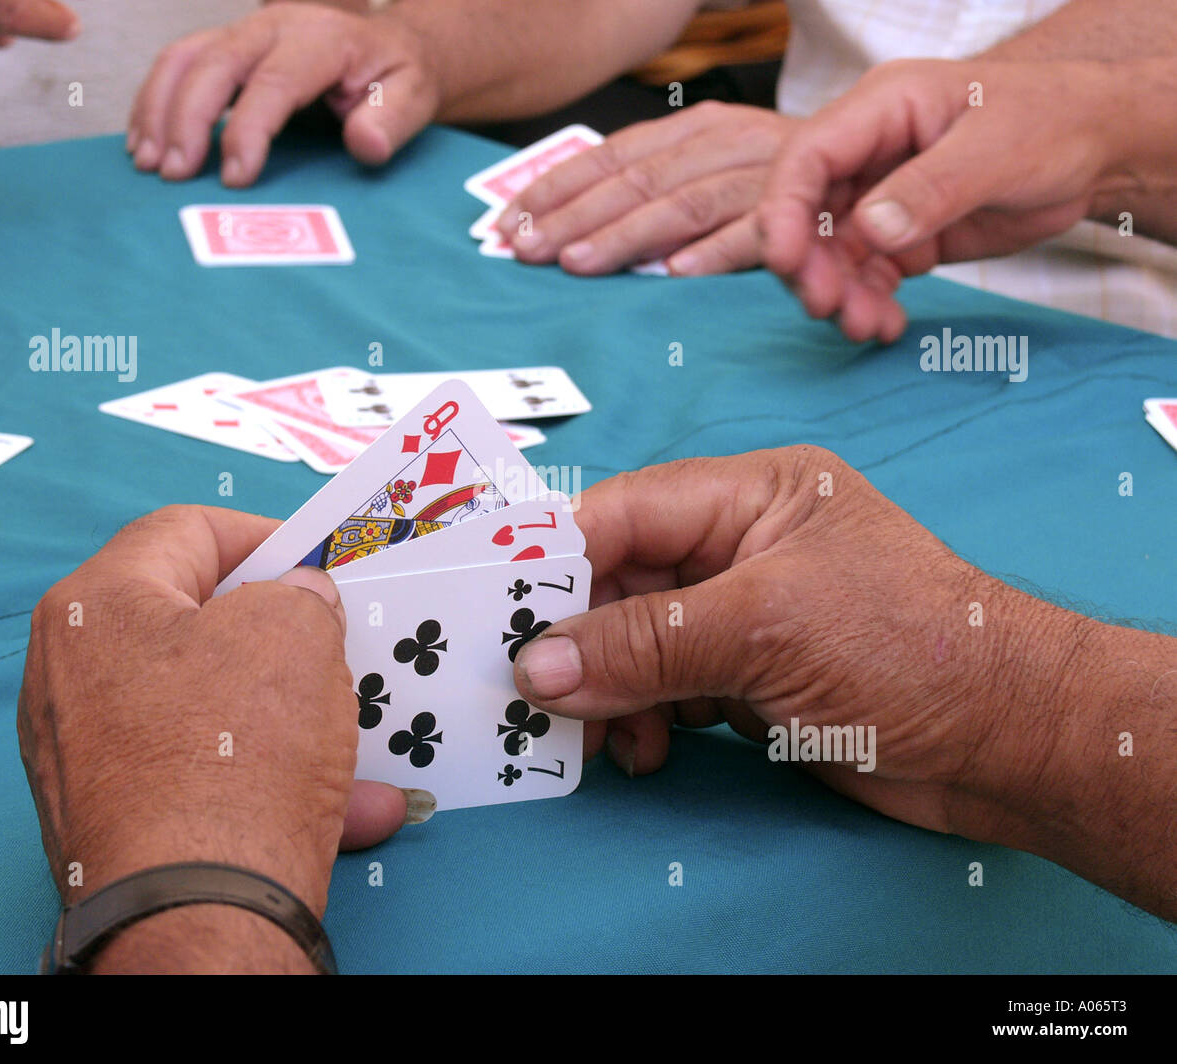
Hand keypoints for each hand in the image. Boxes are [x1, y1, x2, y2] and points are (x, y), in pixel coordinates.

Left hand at [18, 505, 414, 934]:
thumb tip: (296, 602)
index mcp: (96, 605)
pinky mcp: (116, 821)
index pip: (186, 530)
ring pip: (210, 709)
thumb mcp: (296, 633)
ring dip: (293, 716)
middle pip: (194, 624)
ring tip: (356, 731)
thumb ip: (300, 595)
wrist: (200, 910)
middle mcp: (71, 675)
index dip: (264, 534)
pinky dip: (274, 781)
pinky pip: (207, 775)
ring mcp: (88, 755)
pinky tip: (352, 807)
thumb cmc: (238, 752)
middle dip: (281, 633)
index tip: (317, 560)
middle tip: (335, 638)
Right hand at [127, 2, 438, 185]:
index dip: (249, 130)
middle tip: (175, 174)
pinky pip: (178, 62)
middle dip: (187, 119)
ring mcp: (245, 30)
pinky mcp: (227, 44)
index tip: (235, 177)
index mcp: (321, 39)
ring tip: (148, 162)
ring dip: (158, 108)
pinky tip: (145, 141)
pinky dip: (154, 100)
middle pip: (216, 63)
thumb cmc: (398, 76)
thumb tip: (366, 144)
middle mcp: (275, 25)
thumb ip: (392, 121)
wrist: (391, 44)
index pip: (275, 82)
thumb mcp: (414, 96)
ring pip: (185, 57)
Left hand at [495, 101, 796, 274]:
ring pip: (684, 204)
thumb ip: (655, 188)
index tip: (506, 225)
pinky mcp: (808, 213)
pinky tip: (677, 274)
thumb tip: (573, 227)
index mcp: (696, 128)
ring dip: (627, 236)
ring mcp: (767, 175)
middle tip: (528, 251)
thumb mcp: (714, 166)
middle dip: (575, 218)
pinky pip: (758, 233)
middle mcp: (726, 142)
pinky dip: (718, 252)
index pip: (611, 157)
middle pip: (637, 181)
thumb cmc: (783, 181)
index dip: (555, 191)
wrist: (882, 165)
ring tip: (579, 264)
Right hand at [512, 451, 1084, 840]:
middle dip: (581, 640)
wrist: (1009, 743)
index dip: (557, 561)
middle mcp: (740, 545)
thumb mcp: (765, 630)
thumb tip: (534, 669)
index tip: (499, 616)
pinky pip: (663, 685)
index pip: (626, 511)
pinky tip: (648, 749)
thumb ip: (644, 644)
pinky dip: (643, 717)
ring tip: (612, 740)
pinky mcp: (747, 674)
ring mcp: (742, 613)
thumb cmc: (908, 650)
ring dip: (610, 689)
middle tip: (542, 697)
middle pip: (620, 580)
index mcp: (752, 494)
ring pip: (635, 639)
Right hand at [757, 59, 1121, 342]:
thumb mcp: (998, 147)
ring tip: (865, 326)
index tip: (783, 259)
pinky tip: (885, 326)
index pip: (806, 157)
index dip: (782, 209)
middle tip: (828, 306)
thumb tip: (872, 228)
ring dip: (838, 295)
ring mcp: (880, 198)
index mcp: (881, 109)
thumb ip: (933, 187)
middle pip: (806, 214)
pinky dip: (868, 305)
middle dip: (808, 265)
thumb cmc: (1054, 121)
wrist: (1096, 146)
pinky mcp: (900, 237)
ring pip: (831, 254)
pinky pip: (866, 277)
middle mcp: (868, 154)